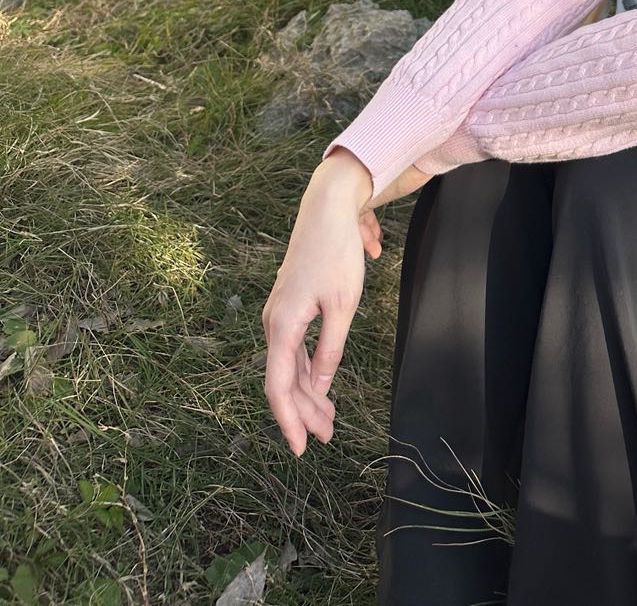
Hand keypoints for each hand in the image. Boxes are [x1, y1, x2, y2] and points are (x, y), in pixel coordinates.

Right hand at [261, 154, 376, 455]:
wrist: (327, 208)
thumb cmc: (337, 253)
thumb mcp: (342, 305)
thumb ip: (330, 350)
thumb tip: (319, 388)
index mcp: (283, 325)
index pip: (279, 387)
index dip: (289, 421)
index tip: (300, 449)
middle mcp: (274, 322)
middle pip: (284, 380)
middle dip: (304, 412)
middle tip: (327, 437)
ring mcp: (280, 314)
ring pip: (290, 366)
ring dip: (308, 394)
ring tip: (328, 420)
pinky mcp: (290, 306)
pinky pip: (295, 349)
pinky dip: (308, 371)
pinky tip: (322, 385)